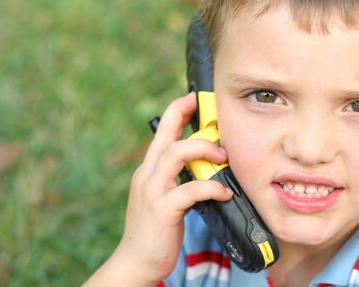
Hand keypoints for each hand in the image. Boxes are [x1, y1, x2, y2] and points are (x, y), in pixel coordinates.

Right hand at [84, 92, 232, 286]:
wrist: (135, 261)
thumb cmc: (154, 228)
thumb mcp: (162, 196)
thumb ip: (176, 179)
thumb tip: (203, 166)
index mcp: (149, 169)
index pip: (162, 130)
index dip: (177, 110)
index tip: (194, 98)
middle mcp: (148, 174)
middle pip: (166, 134)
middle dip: (188, 118)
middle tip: (214, 120)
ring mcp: (153, 191)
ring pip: (176, 154)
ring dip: (203, 150)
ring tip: (223, 157)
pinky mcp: (162, 210)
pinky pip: (190, 190)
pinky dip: (210, 187)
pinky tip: (223, 193)